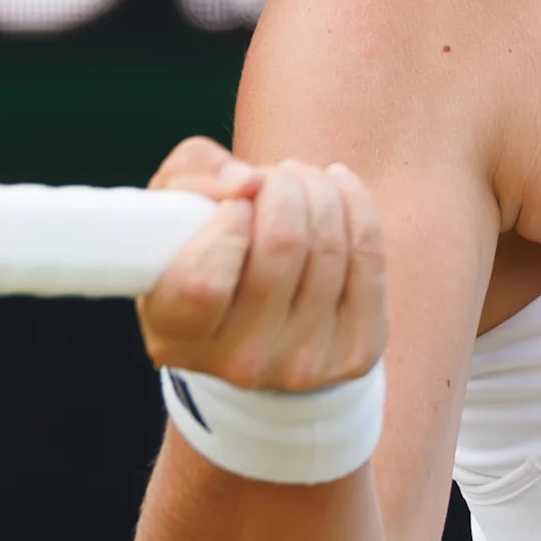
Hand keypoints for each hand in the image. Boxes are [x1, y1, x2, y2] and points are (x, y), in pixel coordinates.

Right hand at [136, 135, 386, 391]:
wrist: (259, 324)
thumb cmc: (204, 253)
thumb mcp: (171, 213)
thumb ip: (191, 177)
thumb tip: (244, 180)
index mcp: (177, 336)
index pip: (204, 284)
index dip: (226, 229)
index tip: (235, 205)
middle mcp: (239, 361)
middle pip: (283, 246)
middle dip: (282, 187)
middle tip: (273, 177)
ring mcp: (301, 363)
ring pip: (329, 247)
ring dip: (318, 190)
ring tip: (299, 179)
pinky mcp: (355, 351)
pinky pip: (369, 256)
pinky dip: (356, 205)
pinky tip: (337, 186)